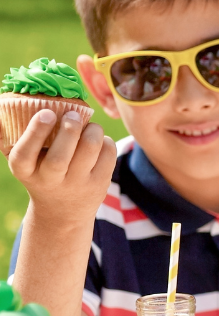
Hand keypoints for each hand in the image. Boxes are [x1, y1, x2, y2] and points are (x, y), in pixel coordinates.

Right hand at [7, 109, 115, 223]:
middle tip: (72, 114)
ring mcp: (77, 184)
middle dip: (70, 129)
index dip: (36, 132)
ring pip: (90, 149)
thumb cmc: (41, 173)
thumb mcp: (27, 162)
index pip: (25, 153)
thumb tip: (14, 104)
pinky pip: (108, 153)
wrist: (62, 211)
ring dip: (93, 130)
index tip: (47, 113)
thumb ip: (21, 138)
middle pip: (60, 156)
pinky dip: (105, 141)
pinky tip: (98, 141)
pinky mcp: (100, 184)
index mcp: (26, 171)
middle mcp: (50, 180)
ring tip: (89, 125)